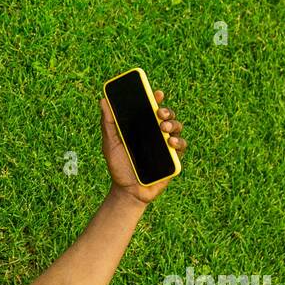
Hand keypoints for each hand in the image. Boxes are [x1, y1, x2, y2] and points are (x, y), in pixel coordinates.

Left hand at [99, 89, 185, 204]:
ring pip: (176, 128)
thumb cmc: (118, 166)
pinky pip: (182, 146)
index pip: (151, 109)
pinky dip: (179, 141)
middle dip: (166, 111)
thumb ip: (108, 123)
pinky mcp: (173, 159)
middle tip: (159, 113)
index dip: (155, 99)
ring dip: (173, 124)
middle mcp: (155, 134)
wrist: (127, 191)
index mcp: (141, 127)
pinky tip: (171, 142)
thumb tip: (103, 100)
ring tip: (164, 128)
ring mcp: (166, 146)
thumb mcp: (110, 143)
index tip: (156, 93)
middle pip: (167, 116)